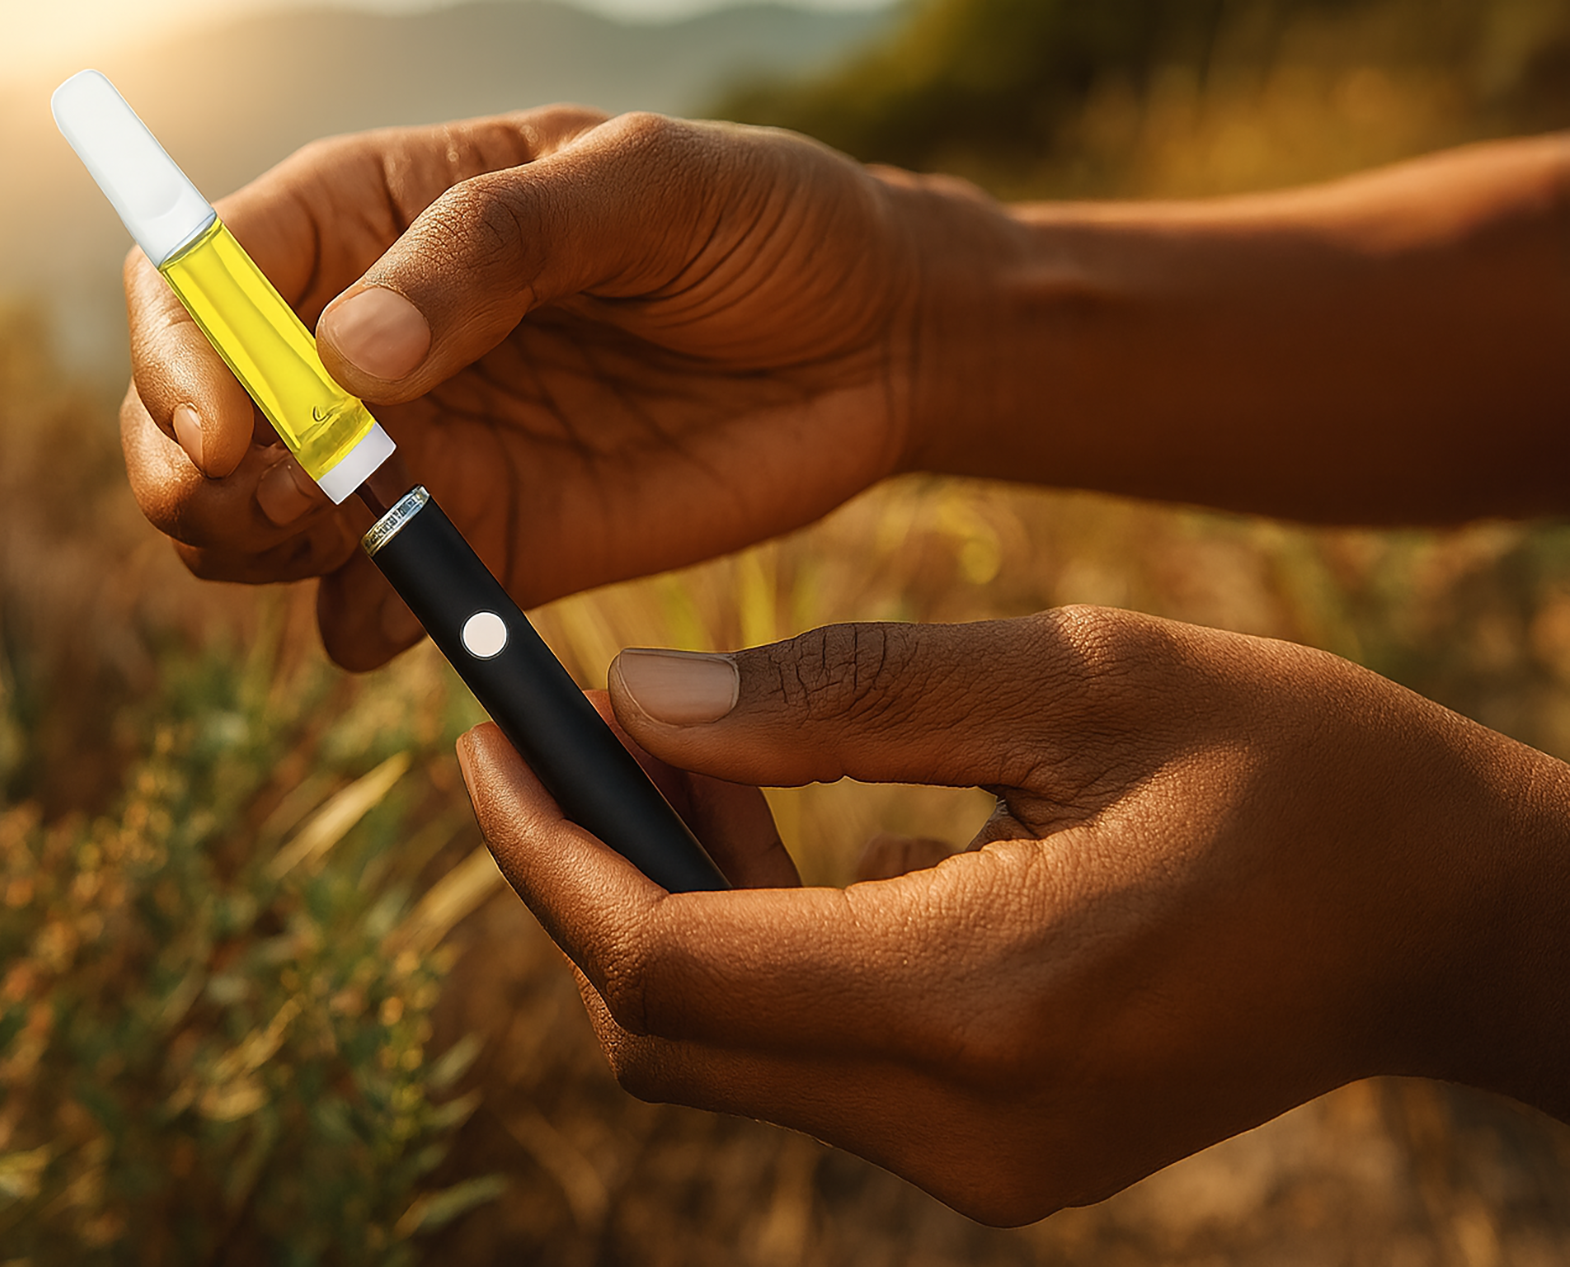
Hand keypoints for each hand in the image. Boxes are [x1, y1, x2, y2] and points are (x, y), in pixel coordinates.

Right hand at [122, 107, 1014, 668]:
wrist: (876, 342)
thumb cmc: (766, 223)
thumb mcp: (647, 188)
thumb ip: (499, 246)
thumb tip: (348, 349)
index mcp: (382, 216)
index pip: (205, 272)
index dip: (182, 353)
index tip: (232, 429)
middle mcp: (372, 341)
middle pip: (205, 415)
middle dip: (201, 476)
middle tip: (294, 506)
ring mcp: (422, 453)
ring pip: (260, 522)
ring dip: (261, 552)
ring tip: (357, 540)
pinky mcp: (488, 547)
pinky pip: (370, 608)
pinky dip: (362, 624)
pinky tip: (415, 615)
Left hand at [454, 608, 1569, 1223]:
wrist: (1453, 922)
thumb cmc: (1295, 769)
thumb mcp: (1075, 677)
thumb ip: (838, 697)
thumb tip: (633, 698)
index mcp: (982, 998)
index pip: (663, 958)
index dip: (545, 849)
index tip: (486, 736)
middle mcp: (960, 1124)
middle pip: (663, 1026)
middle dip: (583, 877)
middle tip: (568, 729)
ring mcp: (976, 1166)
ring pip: (720, 1054)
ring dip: (667, 911)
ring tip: (693, 761)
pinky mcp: (991, 1158)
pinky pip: (801, 1065)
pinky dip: (750, 955)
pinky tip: (787, 842)